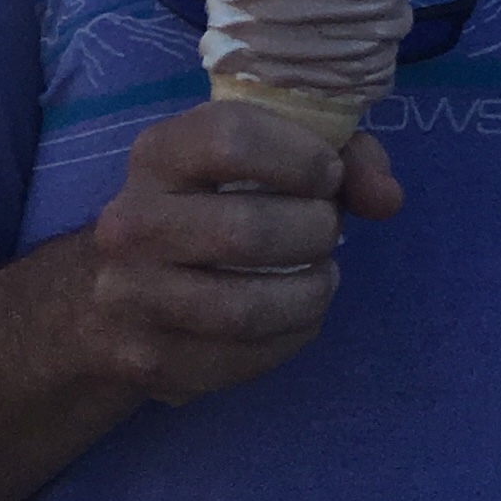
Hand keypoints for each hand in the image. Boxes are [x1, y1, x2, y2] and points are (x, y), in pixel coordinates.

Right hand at [76, 99, 403, 407]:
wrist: (112, 291)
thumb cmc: (211, 202)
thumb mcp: (263, 155)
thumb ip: (342, 157)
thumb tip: (387, 199)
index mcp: (158, 153)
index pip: (231, 139)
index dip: (300, 156)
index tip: (327, 175)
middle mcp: (130, 222)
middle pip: (244, 230)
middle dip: (312, 232)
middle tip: (327, 231)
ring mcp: (132, 298)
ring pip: (244, 308)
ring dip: (307, 294)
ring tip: (321, 278)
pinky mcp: (149, 362)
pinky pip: (239, 361)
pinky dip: (289, 339)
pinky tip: (297, 316)